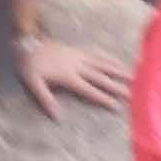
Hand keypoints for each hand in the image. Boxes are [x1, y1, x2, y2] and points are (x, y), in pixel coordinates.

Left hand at [14, 36, 131, 120]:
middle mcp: (77, 65)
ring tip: (131, 75)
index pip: (89, 89)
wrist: (28, 43)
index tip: (116, 105)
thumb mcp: (33, 83)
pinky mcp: (78, 49)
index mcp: (68, 76)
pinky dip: (107, 56)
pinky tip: (115, 60)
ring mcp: (79, 55)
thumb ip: (46, 99)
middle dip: (116, 85)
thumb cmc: (30, 65)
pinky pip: (96, 52)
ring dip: (117, 69)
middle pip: (100, 76)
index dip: (102, 97)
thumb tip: (57, 117)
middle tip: (131, 92)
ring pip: (102, 62)